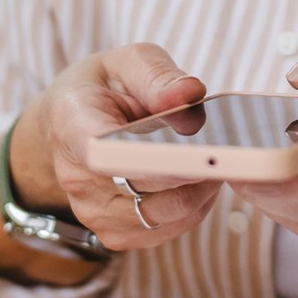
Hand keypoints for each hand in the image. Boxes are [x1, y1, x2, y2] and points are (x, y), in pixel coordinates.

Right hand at [11, 44, 217, 251]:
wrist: (71, 125)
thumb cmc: (105, 89)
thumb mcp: (127, 63)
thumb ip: (158, 76)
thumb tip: (190, 94)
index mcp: (72, 124)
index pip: (105, 153)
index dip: (154, 160)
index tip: (198, 153)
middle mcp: (75, 177)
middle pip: (145, 188)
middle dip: (195, 169)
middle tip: (227, 146)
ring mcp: (91, 212)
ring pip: (165, 213)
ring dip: (200, 190)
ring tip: (211, 159)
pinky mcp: (112, 234)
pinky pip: (167, 229)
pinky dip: (192, 208)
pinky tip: (196, 181)